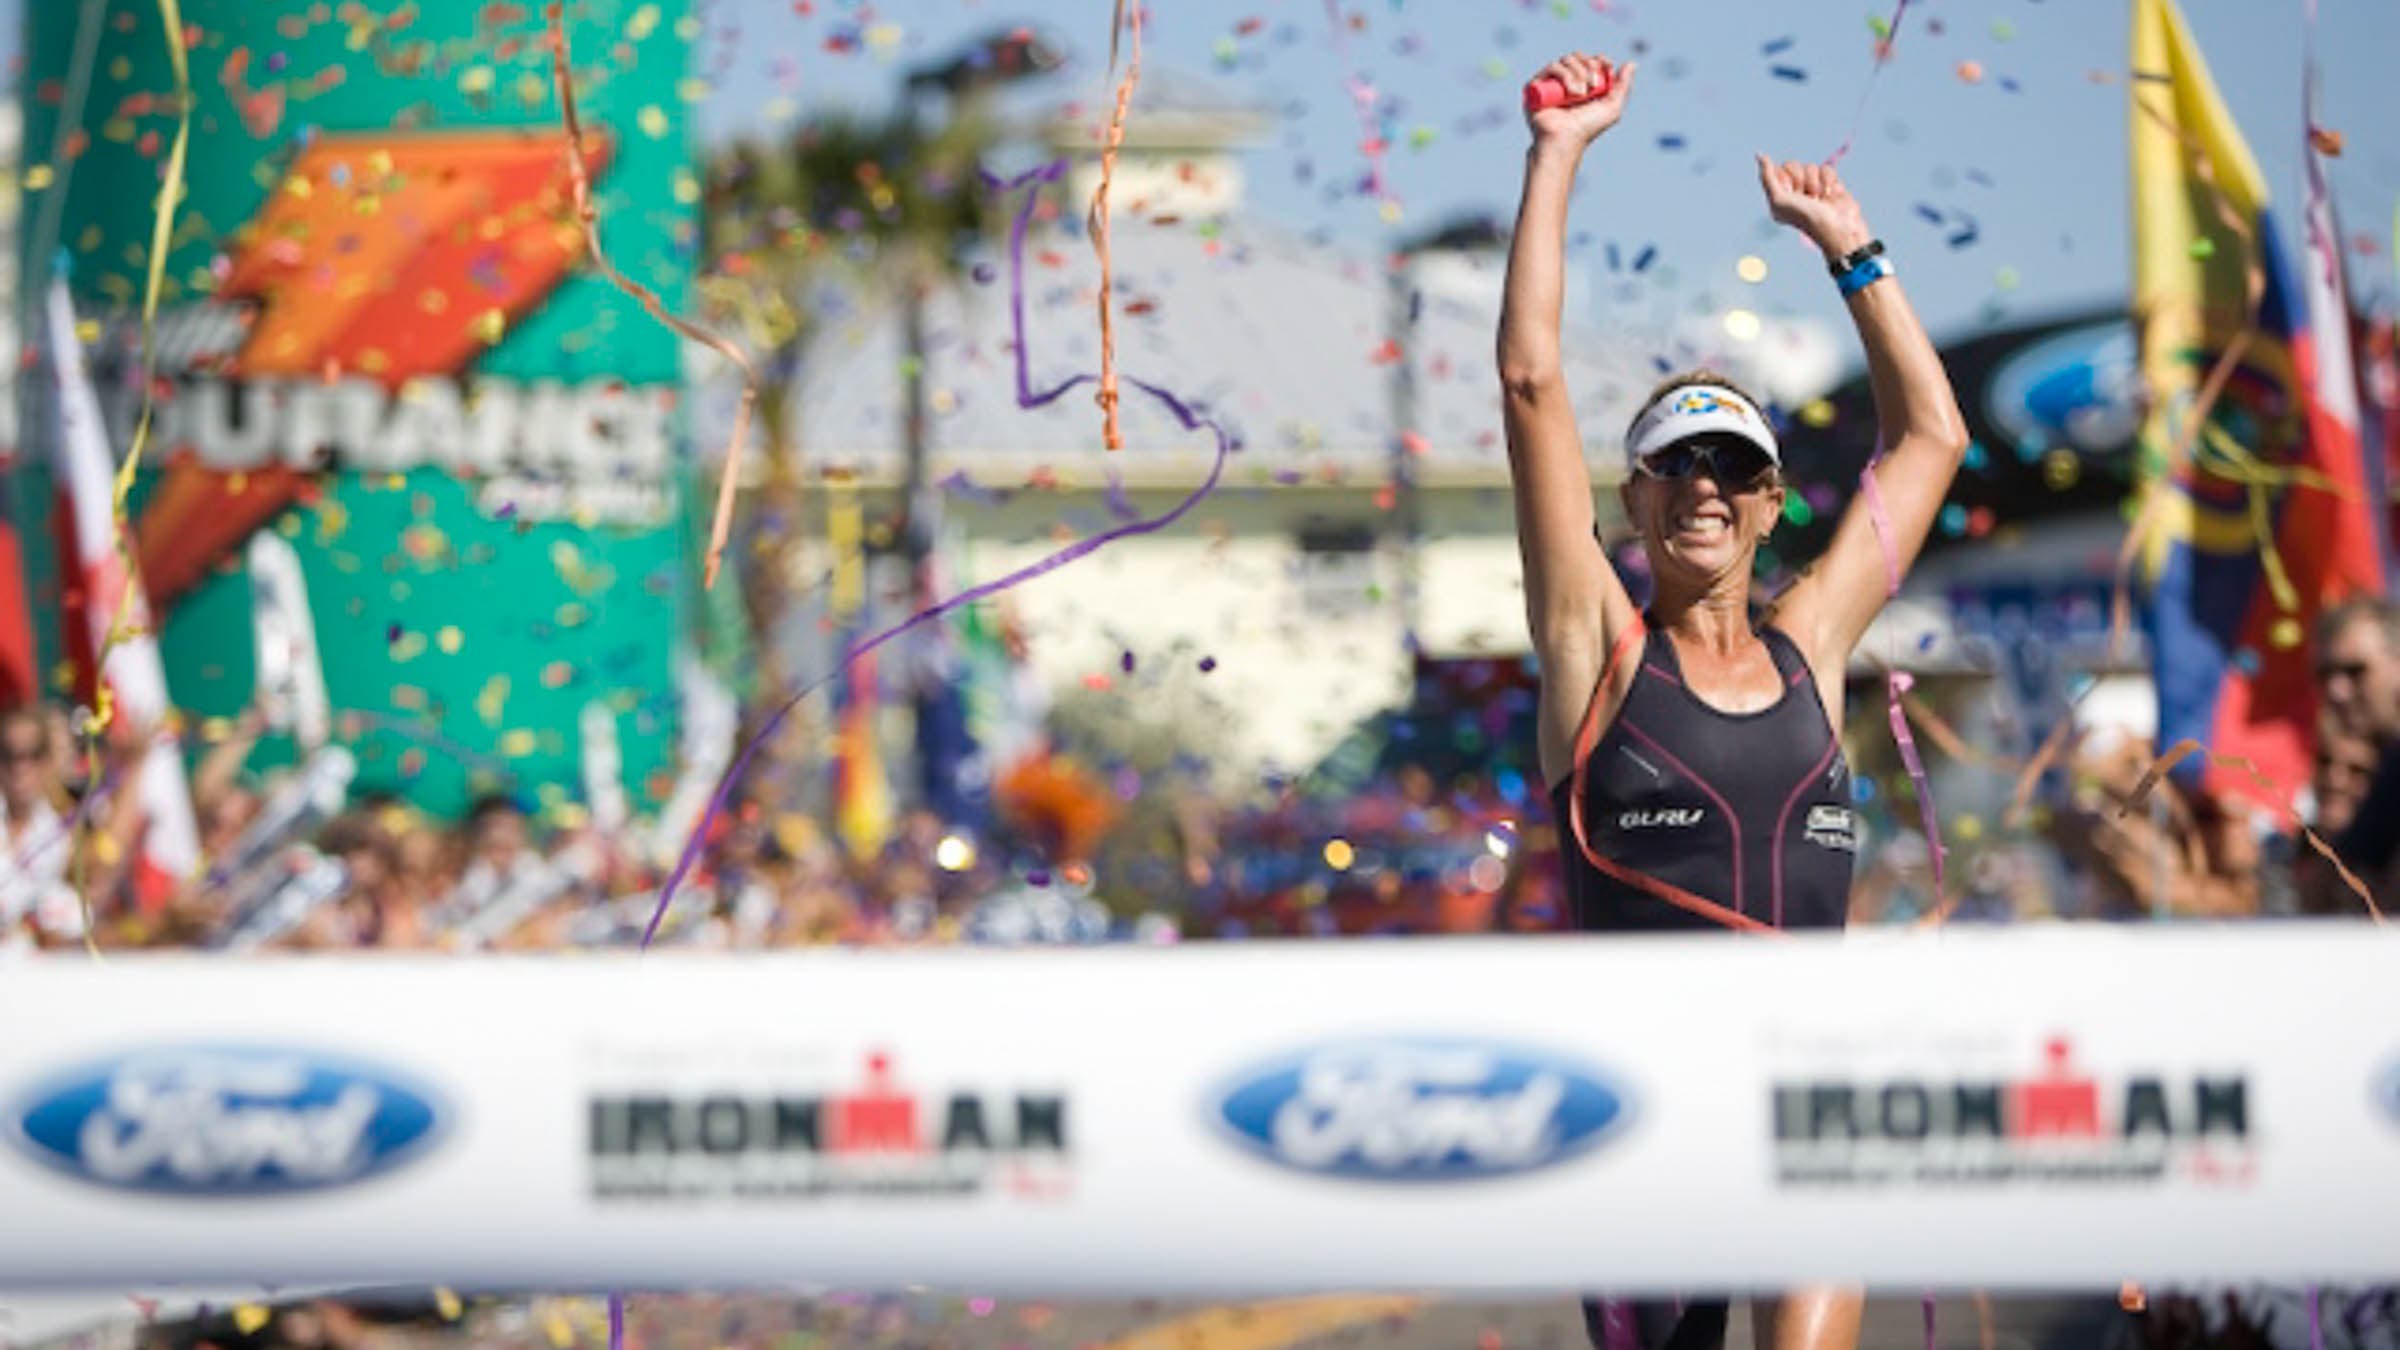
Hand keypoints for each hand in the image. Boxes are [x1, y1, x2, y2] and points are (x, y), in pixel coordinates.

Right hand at [1525, 53, 1635, 149]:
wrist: (1565, 140)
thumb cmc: (1587, 129)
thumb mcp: (1612, 107)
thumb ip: (1623, 86)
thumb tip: (1631, 64)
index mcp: (1581, 84)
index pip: (1589, 60)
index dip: (1600, 59)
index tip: (1608, 65)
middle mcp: (1565, 81)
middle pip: (1578, 56)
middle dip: (1589, 66)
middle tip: (1593, 85)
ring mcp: (1550, 83)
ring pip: (1566, 60)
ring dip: (1577, 73)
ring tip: (1581, 94)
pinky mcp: (1536, 86)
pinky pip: (1552, 67)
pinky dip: (1564, 74)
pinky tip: (1571, 91)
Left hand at [1756, 155, 1872, 259]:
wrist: (1838, 228)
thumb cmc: (1806, 217)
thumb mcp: (1779, 199)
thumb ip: (1767, 177)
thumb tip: (1760, 155)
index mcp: (1779, 197)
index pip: (1777, 170)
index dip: (1785, 176)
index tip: (1790, 191)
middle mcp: (1794, 193)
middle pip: (1793, 166)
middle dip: (1800, 178)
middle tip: (1805, 195)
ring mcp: (1813, 189)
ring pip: (1810, 167)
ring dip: (1815, 182)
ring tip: (1819, 199)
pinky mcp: (1830, 186)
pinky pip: (1826, 169)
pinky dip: (1829, 181)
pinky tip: (1831, 195)